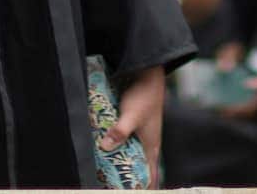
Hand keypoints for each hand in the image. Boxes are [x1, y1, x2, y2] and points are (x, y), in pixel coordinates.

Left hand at [106, 64, 165, 185]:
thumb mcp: (130, 116)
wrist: (148, 74)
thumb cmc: (143, 97)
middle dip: (130, 179)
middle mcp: (148, 144)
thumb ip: (119, 131)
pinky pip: (128, 144)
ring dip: (123, 164)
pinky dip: (120, 150)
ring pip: (133, 156)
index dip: (144, 188)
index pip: (151, 176)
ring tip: (107, 173)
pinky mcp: (135, 126)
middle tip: (113, 186)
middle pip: (141, 168)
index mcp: (151, 147)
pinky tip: (108, 151)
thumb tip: (105, 147)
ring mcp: (142, 135)